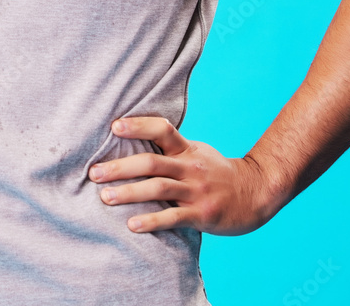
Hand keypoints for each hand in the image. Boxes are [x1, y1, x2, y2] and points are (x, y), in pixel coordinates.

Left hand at [87, 116, 281, 235]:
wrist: (255, 193)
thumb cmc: (217, 172)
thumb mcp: (197, 152)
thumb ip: (172, 148)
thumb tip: (137, 138)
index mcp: (187, 149)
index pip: (162, 129)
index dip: (138, 126)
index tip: (114, 126)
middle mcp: (190, 167)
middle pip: (151, 162)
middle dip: (120, 167)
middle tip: (94, 173)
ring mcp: (196, 191)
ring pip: (158, 189)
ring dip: (128, 193)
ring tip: (104, 197)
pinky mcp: (201, 214)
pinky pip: (172, 218)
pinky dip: (151, 221)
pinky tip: (131, 225)